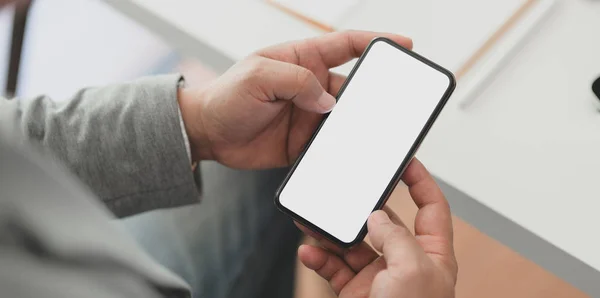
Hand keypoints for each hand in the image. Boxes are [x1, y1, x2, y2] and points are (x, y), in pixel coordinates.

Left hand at [178, 31, 411, 168]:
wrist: (207, 134)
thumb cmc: (226, 96)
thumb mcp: (257, 76)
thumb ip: (296, 81)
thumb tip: (329, 102)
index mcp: (303, 59)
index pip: (347, 46)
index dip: (377, 42)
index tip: (404, 45)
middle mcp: (311, 87)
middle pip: (354, 89)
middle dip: (377, 97)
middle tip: (397, 108)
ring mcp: (310, 115)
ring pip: (346, 121)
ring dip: (360, 129)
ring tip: (378, 139)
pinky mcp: (304, 143)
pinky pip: (330, 147)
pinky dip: (342, 152)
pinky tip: (352, 158)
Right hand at [297, 159, 457, 297]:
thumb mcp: (412, 271)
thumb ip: (396, 236)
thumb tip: (378, 216)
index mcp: (432, 255)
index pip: (431, 208)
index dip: (421, 182)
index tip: (406, 161)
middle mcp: (405, 263)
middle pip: (384, 222)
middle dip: (362, 208)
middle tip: (344, 193)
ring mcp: (379, 277)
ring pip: (353, 243)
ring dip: (332, 232)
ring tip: (314, 222)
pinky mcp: (356, 292)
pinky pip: (334, 267)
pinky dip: (319, 257)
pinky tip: (308, 250)